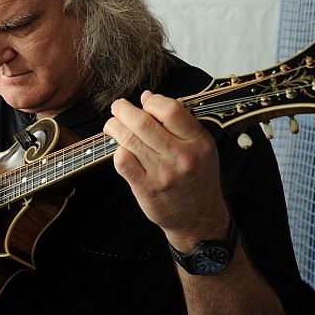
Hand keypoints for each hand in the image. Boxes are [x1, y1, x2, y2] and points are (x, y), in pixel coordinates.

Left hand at [103, 90, 228, 248]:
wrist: (198, 218)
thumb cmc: (197, 177)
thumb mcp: (201, 146)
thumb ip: (178, 121)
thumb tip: (147, 97)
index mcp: (198, 141)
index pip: (170, 109)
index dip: (152, 101)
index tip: (145, 102)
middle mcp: (181, 156)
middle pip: (143, 122)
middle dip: (123, 109)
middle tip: (118, 108)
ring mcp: (162, 173)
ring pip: (128, 139)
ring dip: (114, 126)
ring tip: (112, 125)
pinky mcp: (146, 187)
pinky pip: (122, 161)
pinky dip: (117, 150)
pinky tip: (121, 149)